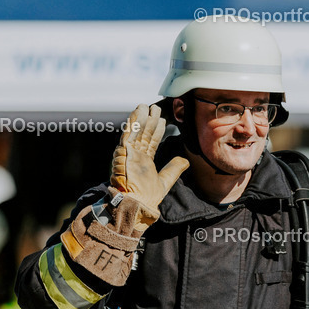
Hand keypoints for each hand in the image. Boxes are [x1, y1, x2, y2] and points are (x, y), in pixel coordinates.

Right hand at [109, 104, 188, 234]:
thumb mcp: (165, 180)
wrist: (137, 203)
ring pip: (137, 131)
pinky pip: (128, 133)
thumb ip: (174, 169)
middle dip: (150, 121)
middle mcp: (135, 155)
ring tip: (147, 106)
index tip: (162, 121)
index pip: (151, 141)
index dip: (157, 131)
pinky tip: (138, 111)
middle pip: (144, 134)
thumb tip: (185, 161)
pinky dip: (133, 121)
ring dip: (142, 117)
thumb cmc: (147, 196)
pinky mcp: (123, 151)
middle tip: (156, 108)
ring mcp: (128, 152)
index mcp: (143, 161)